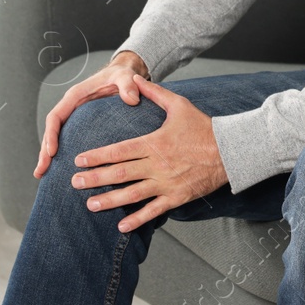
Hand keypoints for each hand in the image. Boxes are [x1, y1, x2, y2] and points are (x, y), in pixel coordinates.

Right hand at [34, 52, 149, 179]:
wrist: (123, 74)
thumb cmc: (122, 75)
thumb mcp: (126, 77)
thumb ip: (128, 85)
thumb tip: (132, 99)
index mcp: (76, 96)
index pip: (56, 116)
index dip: (52, 134)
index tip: (51, 152)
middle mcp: (70, 106)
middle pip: (51, 130)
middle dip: (44, 150)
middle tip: (40, 171)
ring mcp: (73, 116)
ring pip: (55, 136)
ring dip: (47, 155)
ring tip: (41, 175)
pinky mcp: (79, 124)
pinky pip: (65, 139)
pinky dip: (60, 154)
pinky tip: (58, 170)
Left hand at [72, 74, 228, 232]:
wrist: (229, 150)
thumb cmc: (203, 127)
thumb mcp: (178, 105)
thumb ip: (154, 92)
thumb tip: (135, 78)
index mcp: (154, 143)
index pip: (119, 151)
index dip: (98, 156)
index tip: (80, 159)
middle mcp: (157, 165)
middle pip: (120, 174)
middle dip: (95, 179)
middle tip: (75, 182)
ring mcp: (166, 183)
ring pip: (132, 195)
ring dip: (109, 201)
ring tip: (90, 204)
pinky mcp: (177, 197)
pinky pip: (154, 211)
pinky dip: (137, 220)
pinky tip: (121, 226)